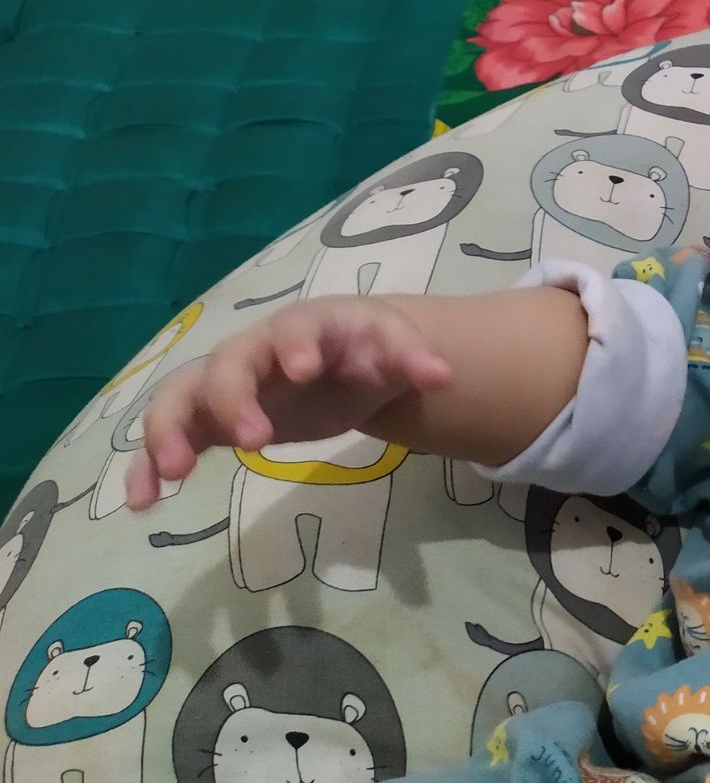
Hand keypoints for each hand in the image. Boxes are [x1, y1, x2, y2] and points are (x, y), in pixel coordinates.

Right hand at [125, 297, 450, 510]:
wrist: (344, 358)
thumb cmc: (366, 349)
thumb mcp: (394, 349)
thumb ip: (414, 359)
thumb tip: (444, 376)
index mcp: (303, 329)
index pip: (292, 330)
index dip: (294, 346)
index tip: (304, 370)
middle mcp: (253, 352)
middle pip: (227, 365)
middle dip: (234, 398)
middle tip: (255, 440)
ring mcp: (225, 385)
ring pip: (181, 398)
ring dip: (171, 432)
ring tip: (174, 473)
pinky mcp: (210, 420)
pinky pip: (171, 438)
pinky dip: (150, 465)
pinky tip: (144, 501)